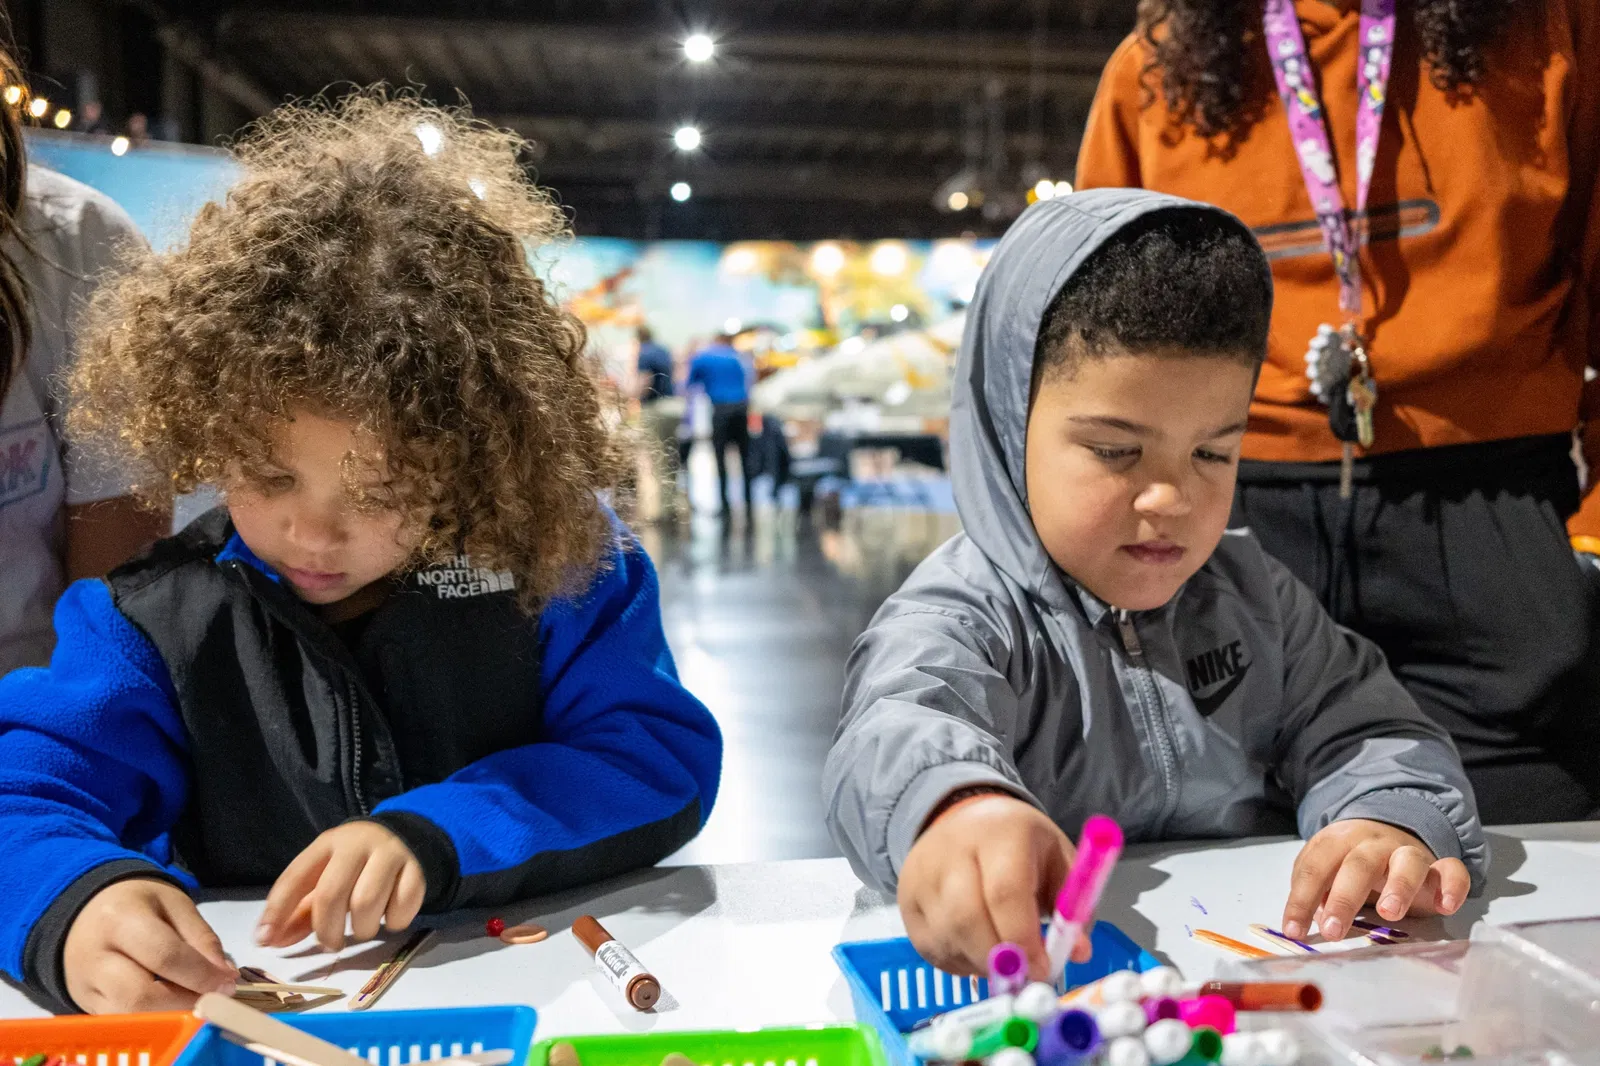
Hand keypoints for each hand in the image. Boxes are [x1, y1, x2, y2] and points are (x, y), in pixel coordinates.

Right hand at [63, 878, 235, 1012]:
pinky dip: (152, 1018)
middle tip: (212, 997)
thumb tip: (224, 976)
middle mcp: (95, 957)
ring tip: (193, 1000)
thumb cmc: (138, 904)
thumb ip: (202, 938)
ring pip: (128, 1017)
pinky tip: (171, 1005)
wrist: (86, 912)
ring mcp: (85, 987)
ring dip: (169, 1015)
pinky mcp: (86, 1006)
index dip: (201, 975)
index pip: (164, 956)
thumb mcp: (175, 905)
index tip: (227, 984)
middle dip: (184, 1002)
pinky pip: (121, 1022)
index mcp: (120, 919)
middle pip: (140, 996)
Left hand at [256, 822, 424, 950]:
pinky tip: (390, 917)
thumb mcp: (324, 878)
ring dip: (361, 929)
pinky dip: (393, 923)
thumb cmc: (354, 866)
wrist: (405, 838)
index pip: (295, 877)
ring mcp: (391, 854)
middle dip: (327, 929)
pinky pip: (402, 908)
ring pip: (367, 904)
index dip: (278, 911)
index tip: (266, 941)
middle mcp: (358, 844)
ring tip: (362, 928)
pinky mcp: (418, 869)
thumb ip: (299, 911)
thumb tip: (269, 941)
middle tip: (331, 943)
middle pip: (332, 894)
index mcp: (328, 844)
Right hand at [898, 792, 1089, 980]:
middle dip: (999, 959)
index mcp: (1000, 833)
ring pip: (948, 937)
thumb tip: (1078, 952)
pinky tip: (978, 950)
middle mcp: (952, 850)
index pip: (1004, 891)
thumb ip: (1073, 905)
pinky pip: (932, 947)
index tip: (1042, 969)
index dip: (1023, 939)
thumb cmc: (1020, 845)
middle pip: (967, 917)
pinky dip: (959, 962)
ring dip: (981, 963)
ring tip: (1003, 959)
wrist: (965, 819)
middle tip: (1023, 977)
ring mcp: (922, 875)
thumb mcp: (1058, 860)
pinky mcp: (906, 900)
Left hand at [1283, 818, 1468, 940]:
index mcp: (1339, 842)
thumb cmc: (1350, 860)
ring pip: (1407, 862)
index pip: (1315, 868)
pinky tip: (1446, 907)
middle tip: (1332, 929)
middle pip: (1357, 865)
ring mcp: (1408, 852)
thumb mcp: (1326, 870)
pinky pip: (1452, 869)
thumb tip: (1315, 919)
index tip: (1293, 931)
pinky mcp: (1440, 866)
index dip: (1301, 899)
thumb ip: (1316, 891)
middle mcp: (1374, 843)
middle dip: (1343, 898)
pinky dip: (1452, 885)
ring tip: (1389, 913)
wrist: (1391, 828)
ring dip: (1398, 886)